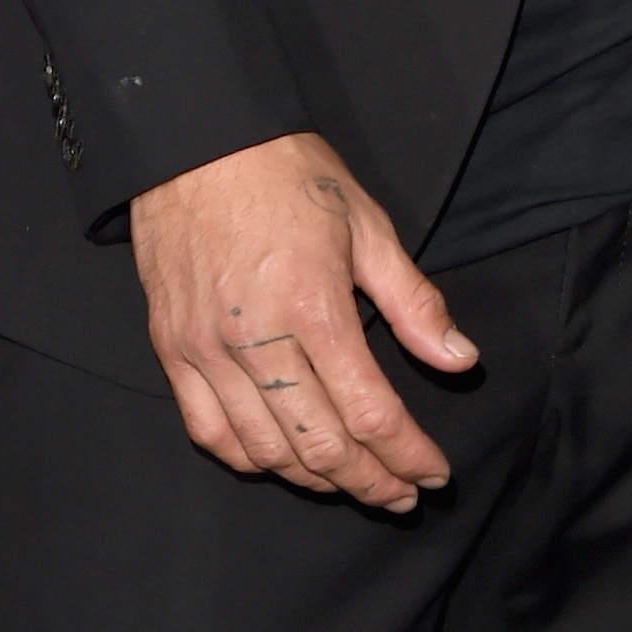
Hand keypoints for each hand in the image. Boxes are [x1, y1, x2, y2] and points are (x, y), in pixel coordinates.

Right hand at [129, 131, 477, 509]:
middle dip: (370, 483)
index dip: (408, 455)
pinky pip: (209, 432)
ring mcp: (206, 349)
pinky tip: (280, 458)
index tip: (435, 474)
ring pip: (265, 451)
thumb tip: (460, 359)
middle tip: (401, 494)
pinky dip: (250, 458)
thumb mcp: (366, 222)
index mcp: (312, 305)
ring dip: (314, 479)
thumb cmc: (286, 172)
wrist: (197, 137)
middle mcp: (255, 339)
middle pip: (320, 446)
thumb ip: (413, 300)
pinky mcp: (171, 349)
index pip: (370, 412)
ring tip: (350, 480)